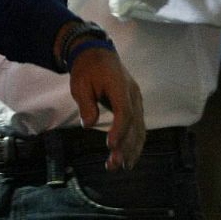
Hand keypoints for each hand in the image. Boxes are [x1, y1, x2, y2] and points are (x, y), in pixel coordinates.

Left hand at [66, 43, 145, 169]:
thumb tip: (89, 125)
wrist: (96, 53)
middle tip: (114, 165)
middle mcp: (133, 95)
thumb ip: (86, 104)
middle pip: (134, 124)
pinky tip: (129, 157)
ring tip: (122, 166)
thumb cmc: (86, 68)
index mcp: (120, 86)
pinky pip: (139, 127)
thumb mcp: (80, 83)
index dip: (119, 130)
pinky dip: (135, 143)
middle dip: (125, 146)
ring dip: (132, 149)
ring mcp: (137, 100)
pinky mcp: (135, 106)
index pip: (124, 112)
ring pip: (140, 128)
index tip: (110, 146)